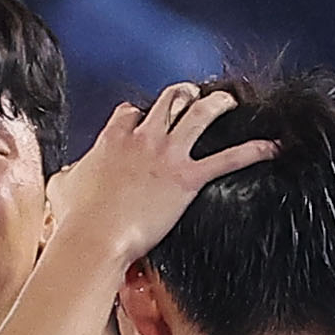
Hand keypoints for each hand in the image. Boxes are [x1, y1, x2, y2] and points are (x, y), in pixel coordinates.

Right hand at [46, 83, 279, 265]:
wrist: (93, 239)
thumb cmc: (75, 220)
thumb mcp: (62, 188)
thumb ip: (68, 175)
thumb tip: (67, 176)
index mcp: (113, 138)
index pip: (131, 112)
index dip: (139, 115)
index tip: (142, 122)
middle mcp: (144, 137)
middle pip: (170, 99)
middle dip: (183, 95)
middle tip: (193, 98)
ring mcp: (168, 154)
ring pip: (201, 113)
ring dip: (218, 104)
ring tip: (229, 103)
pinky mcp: (187, 178)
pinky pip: (228, 158)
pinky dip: (254, 150)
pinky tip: (272, 146)